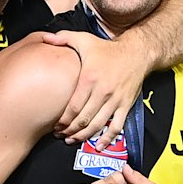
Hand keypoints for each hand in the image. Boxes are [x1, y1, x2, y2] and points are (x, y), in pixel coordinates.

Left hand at [42, 31, 143, 147]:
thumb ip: (63, 38)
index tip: (55, 126)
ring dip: (84, 136)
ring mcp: (115, 100)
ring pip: (98, 125)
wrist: (136, 52)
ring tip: (73, 140)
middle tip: (60, 135)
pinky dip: (107, 139)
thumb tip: (46, 38)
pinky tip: (99, 145)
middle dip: (70, 131)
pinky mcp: (125, 105)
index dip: (63, 120)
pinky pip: (117, 127)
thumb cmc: (107, 49)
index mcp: (89, 79)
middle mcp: (102, 92)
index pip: (73, 107)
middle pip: (83, 119)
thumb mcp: (84, 39)